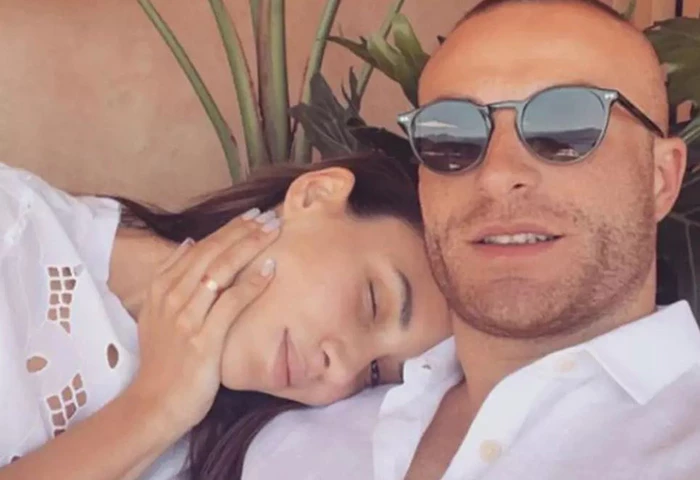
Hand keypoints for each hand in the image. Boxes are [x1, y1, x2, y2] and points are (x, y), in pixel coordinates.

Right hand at [125, 209, 279, 433]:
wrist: (155, 402)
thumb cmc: (163, 361)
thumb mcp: (156, 315)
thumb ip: (169, 278)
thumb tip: (190, 243)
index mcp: (161, 288)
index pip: (199, 248)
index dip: (227, 230)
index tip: (250, 217)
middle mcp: (172, 297)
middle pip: (212, 252)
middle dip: (242, 231)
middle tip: (267, 216)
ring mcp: (187, 317)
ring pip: (221, 270)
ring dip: (249, 246)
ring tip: (272, 231)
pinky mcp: (203, 338)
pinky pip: (231, 303)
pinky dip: (252, 282)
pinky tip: (271, 267)